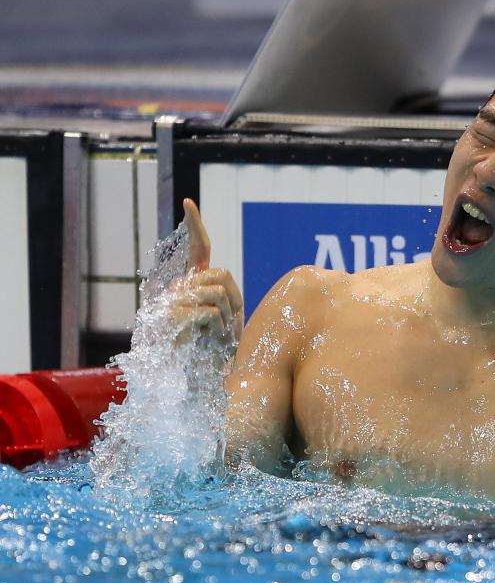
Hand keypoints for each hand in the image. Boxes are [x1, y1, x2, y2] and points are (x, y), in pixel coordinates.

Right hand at [168, 198, 244, 344]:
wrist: (193, 380)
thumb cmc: (208, 352)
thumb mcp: (220, 320)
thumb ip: (220, 297)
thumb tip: (221, 283)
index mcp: (188, 285)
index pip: (196, 250)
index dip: (195, 226)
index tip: (188, 203)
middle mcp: (176, 288)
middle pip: (221, 275)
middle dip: (234, 299)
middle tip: (226, 324)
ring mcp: (172, 301)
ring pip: (218, 293)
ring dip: (226, 318)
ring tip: (214, 335)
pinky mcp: (172, 317)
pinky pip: (210, 312)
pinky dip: (216, 329)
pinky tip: (205, 340)